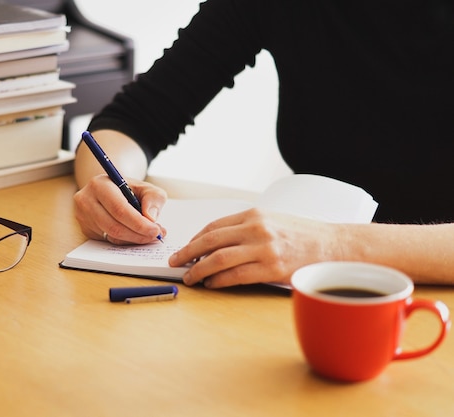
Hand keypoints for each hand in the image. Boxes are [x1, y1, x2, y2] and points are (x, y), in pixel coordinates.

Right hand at [73, 174, 167, 244]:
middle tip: (155, 236)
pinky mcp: (86, 229)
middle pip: (114, 226)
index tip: (155, 230)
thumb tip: (150, 217)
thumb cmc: (130, 189)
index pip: (119, 209)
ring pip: (111, 236)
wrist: (111, 190)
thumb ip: (153, 198)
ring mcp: (83, 216)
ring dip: (133, 239)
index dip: (139, 223)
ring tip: (149, 235)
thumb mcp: (146, 187)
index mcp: (99, 185)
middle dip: (138, 234)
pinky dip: (126, 241)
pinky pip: (108, 240)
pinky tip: (136, 235)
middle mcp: (86, 200)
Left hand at [168, 208, 339, 287]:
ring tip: (190, 277)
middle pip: (210, 241)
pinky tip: (211, 284)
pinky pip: (236, 276)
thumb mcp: (273, 220)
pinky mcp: (271, 269)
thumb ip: (246, 227)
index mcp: (253, 214)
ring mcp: (263, 249)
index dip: (194, 239)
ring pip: (218, 260)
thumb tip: (217, 242)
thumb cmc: (303, 234)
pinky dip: (219, 281)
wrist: (335, 246)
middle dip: (187, 253)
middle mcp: (256, 229)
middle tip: (174, 262)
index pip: (213, 227)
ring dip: (199, 270)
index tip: (185, 248)